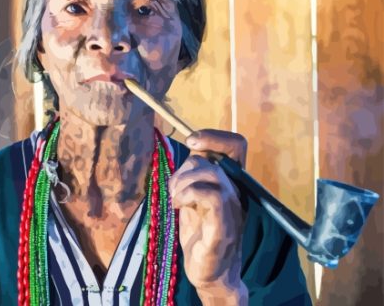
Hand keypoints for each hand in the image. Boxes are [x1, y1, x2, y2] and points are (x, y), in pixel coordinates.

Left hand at [168, 129, 248, 304]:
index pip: (235, 146)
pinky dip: (190, 194)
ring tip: (175, 199)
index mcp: (231, 182)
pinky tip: (178, 206)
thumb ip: (194, 173)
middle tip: (173, 188)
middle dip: (186, 168)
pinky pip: (213, 199)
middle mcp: (236, 193)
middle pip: (214, 160)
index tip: (191, 142)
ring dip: (184, 182)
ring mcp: (233, 211)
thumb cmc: (200, 232)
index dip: (214, 137)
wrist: (210, 272)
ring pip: (213, 175)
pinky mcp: (223, 228)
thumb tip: (191, 148)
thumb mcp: (194, 195)